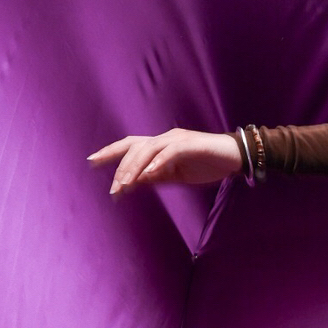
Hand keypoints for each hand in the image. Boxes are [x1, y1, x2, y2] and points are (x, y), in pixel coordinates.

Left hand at [88, 128, 241, 195]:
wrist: (235, 157)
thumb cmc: (207, 164)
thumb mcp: (177, 175)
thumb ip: (156, 177)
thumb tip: (133, 183)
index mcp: (160, 145)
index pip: (129, 145)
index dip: (110, 152)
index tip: (91, 162)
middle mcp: (165, 138)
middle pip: (134, 147)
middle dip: (120, 167)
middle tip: (113, 189)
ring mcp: (177, 140)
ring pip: (148, 149)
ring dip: (135, 167)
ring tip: (126, 184)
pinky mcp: (190, 145)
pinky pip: (170, 153)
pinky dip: (158, 162)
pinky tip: (150, 174)